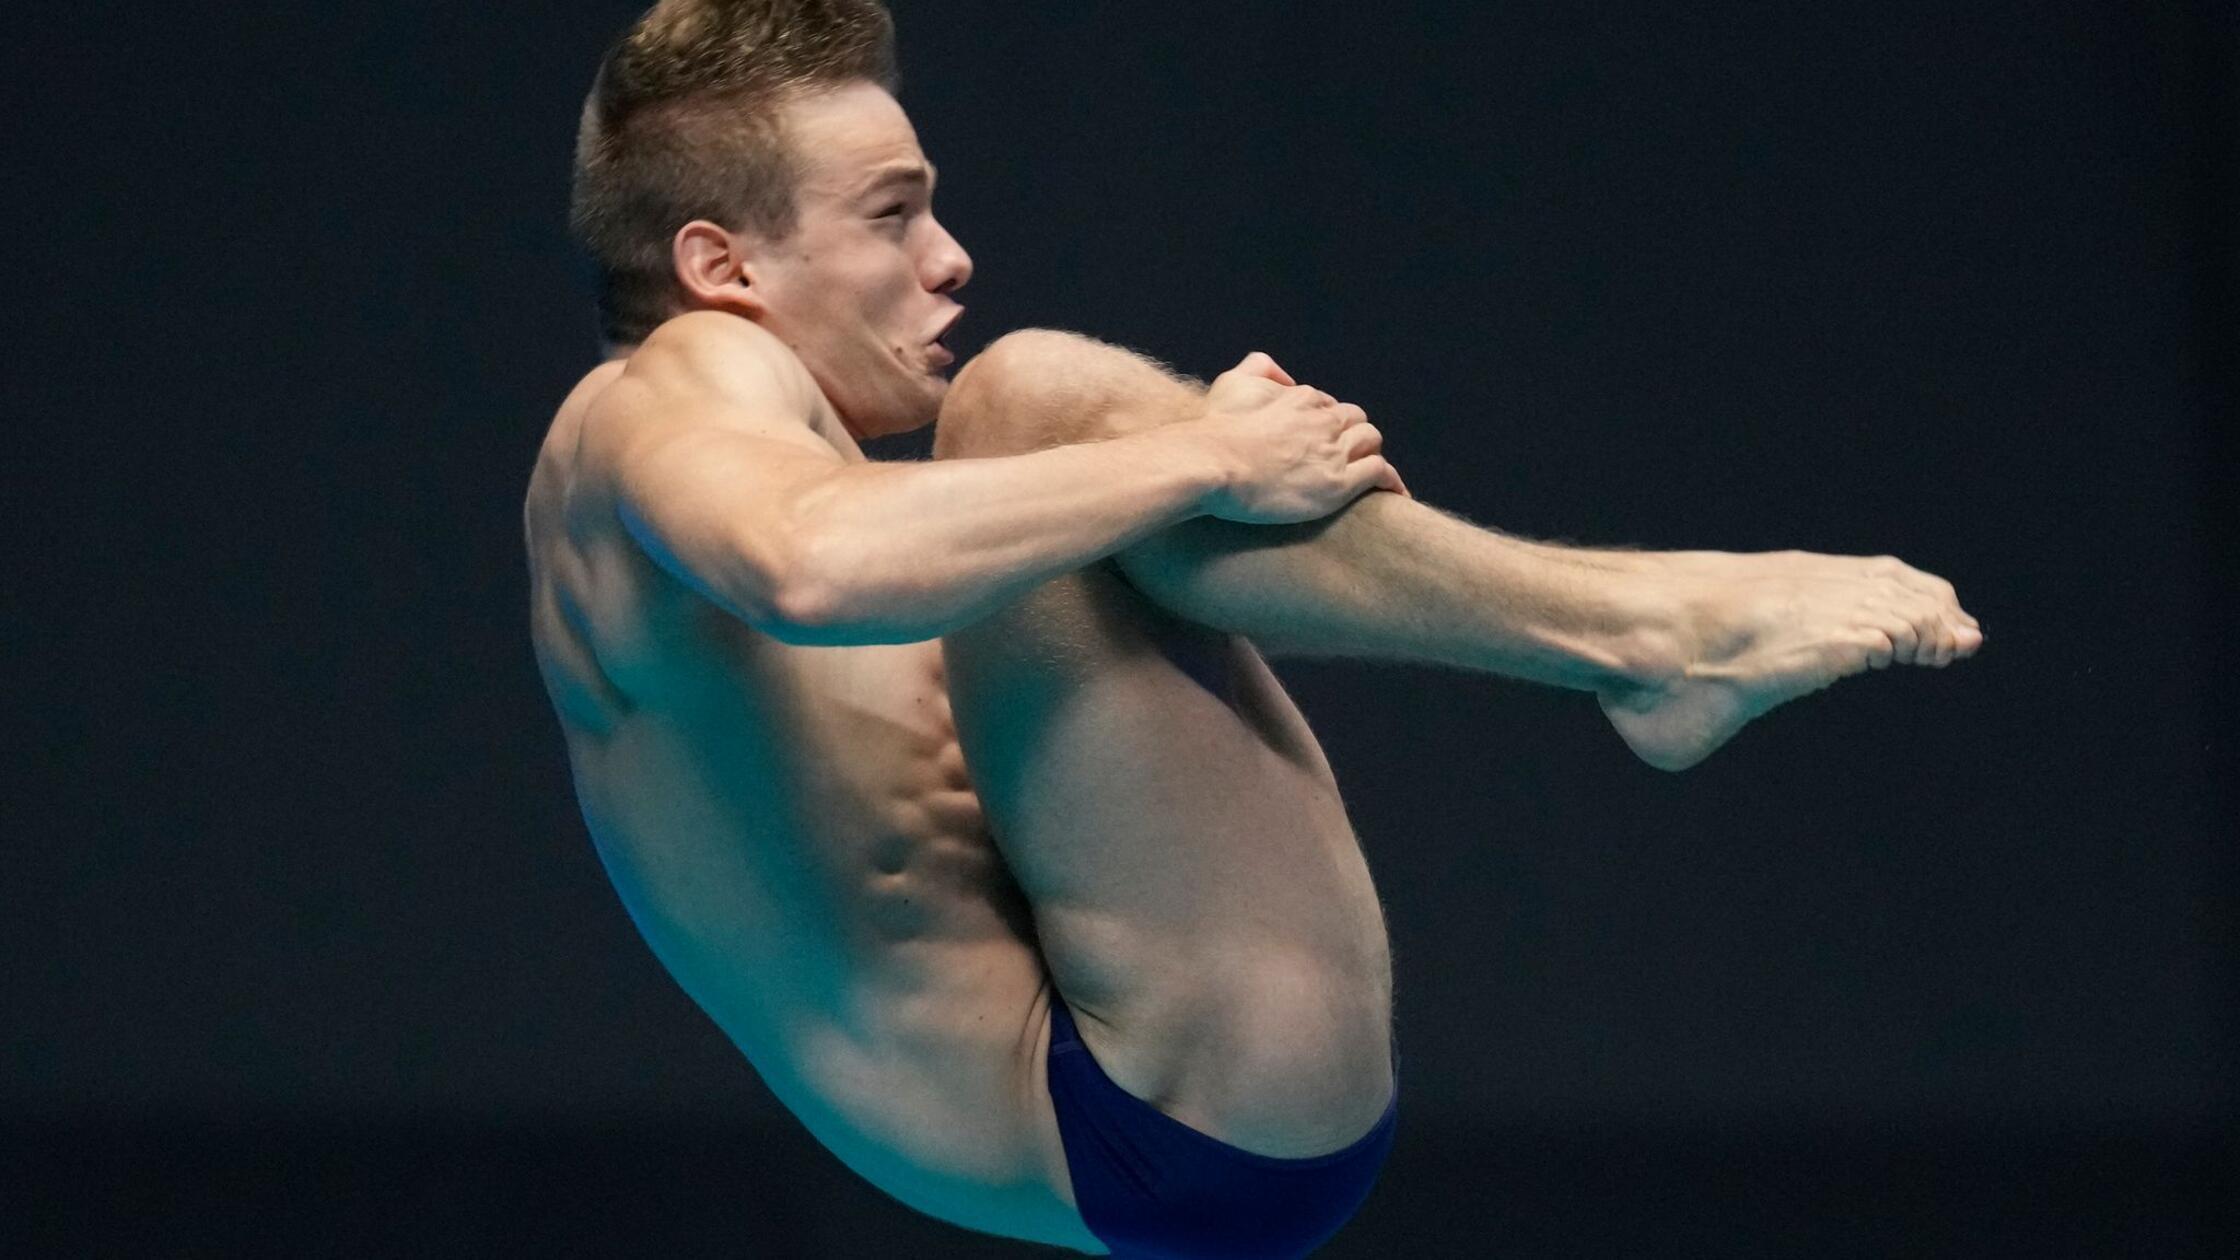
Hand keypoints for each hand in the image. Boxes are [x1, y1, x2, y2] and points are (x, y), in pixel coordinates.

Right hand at [1192, 352, 1406, 523]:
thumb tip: (1285, 377)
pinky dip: (1390, 480)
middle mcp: (1323, 420)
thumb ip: (1258, 367)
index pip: (1329, 406)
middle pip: (1356, 421)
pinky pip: (1379, 472)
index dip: (1327, 423)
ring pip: (1371, 441)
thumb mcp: (1232, 382)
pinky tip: (1395, 492)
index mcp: (1302, 398)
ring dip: (1369, 454)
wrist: (1214, 464)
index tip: (1321, 439)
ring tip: (1365, 473)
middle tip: (1345, 457)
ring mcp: (1333, 451)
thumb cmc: (1217, 430)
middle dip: (1353, 435)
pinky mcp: (1339, 483)